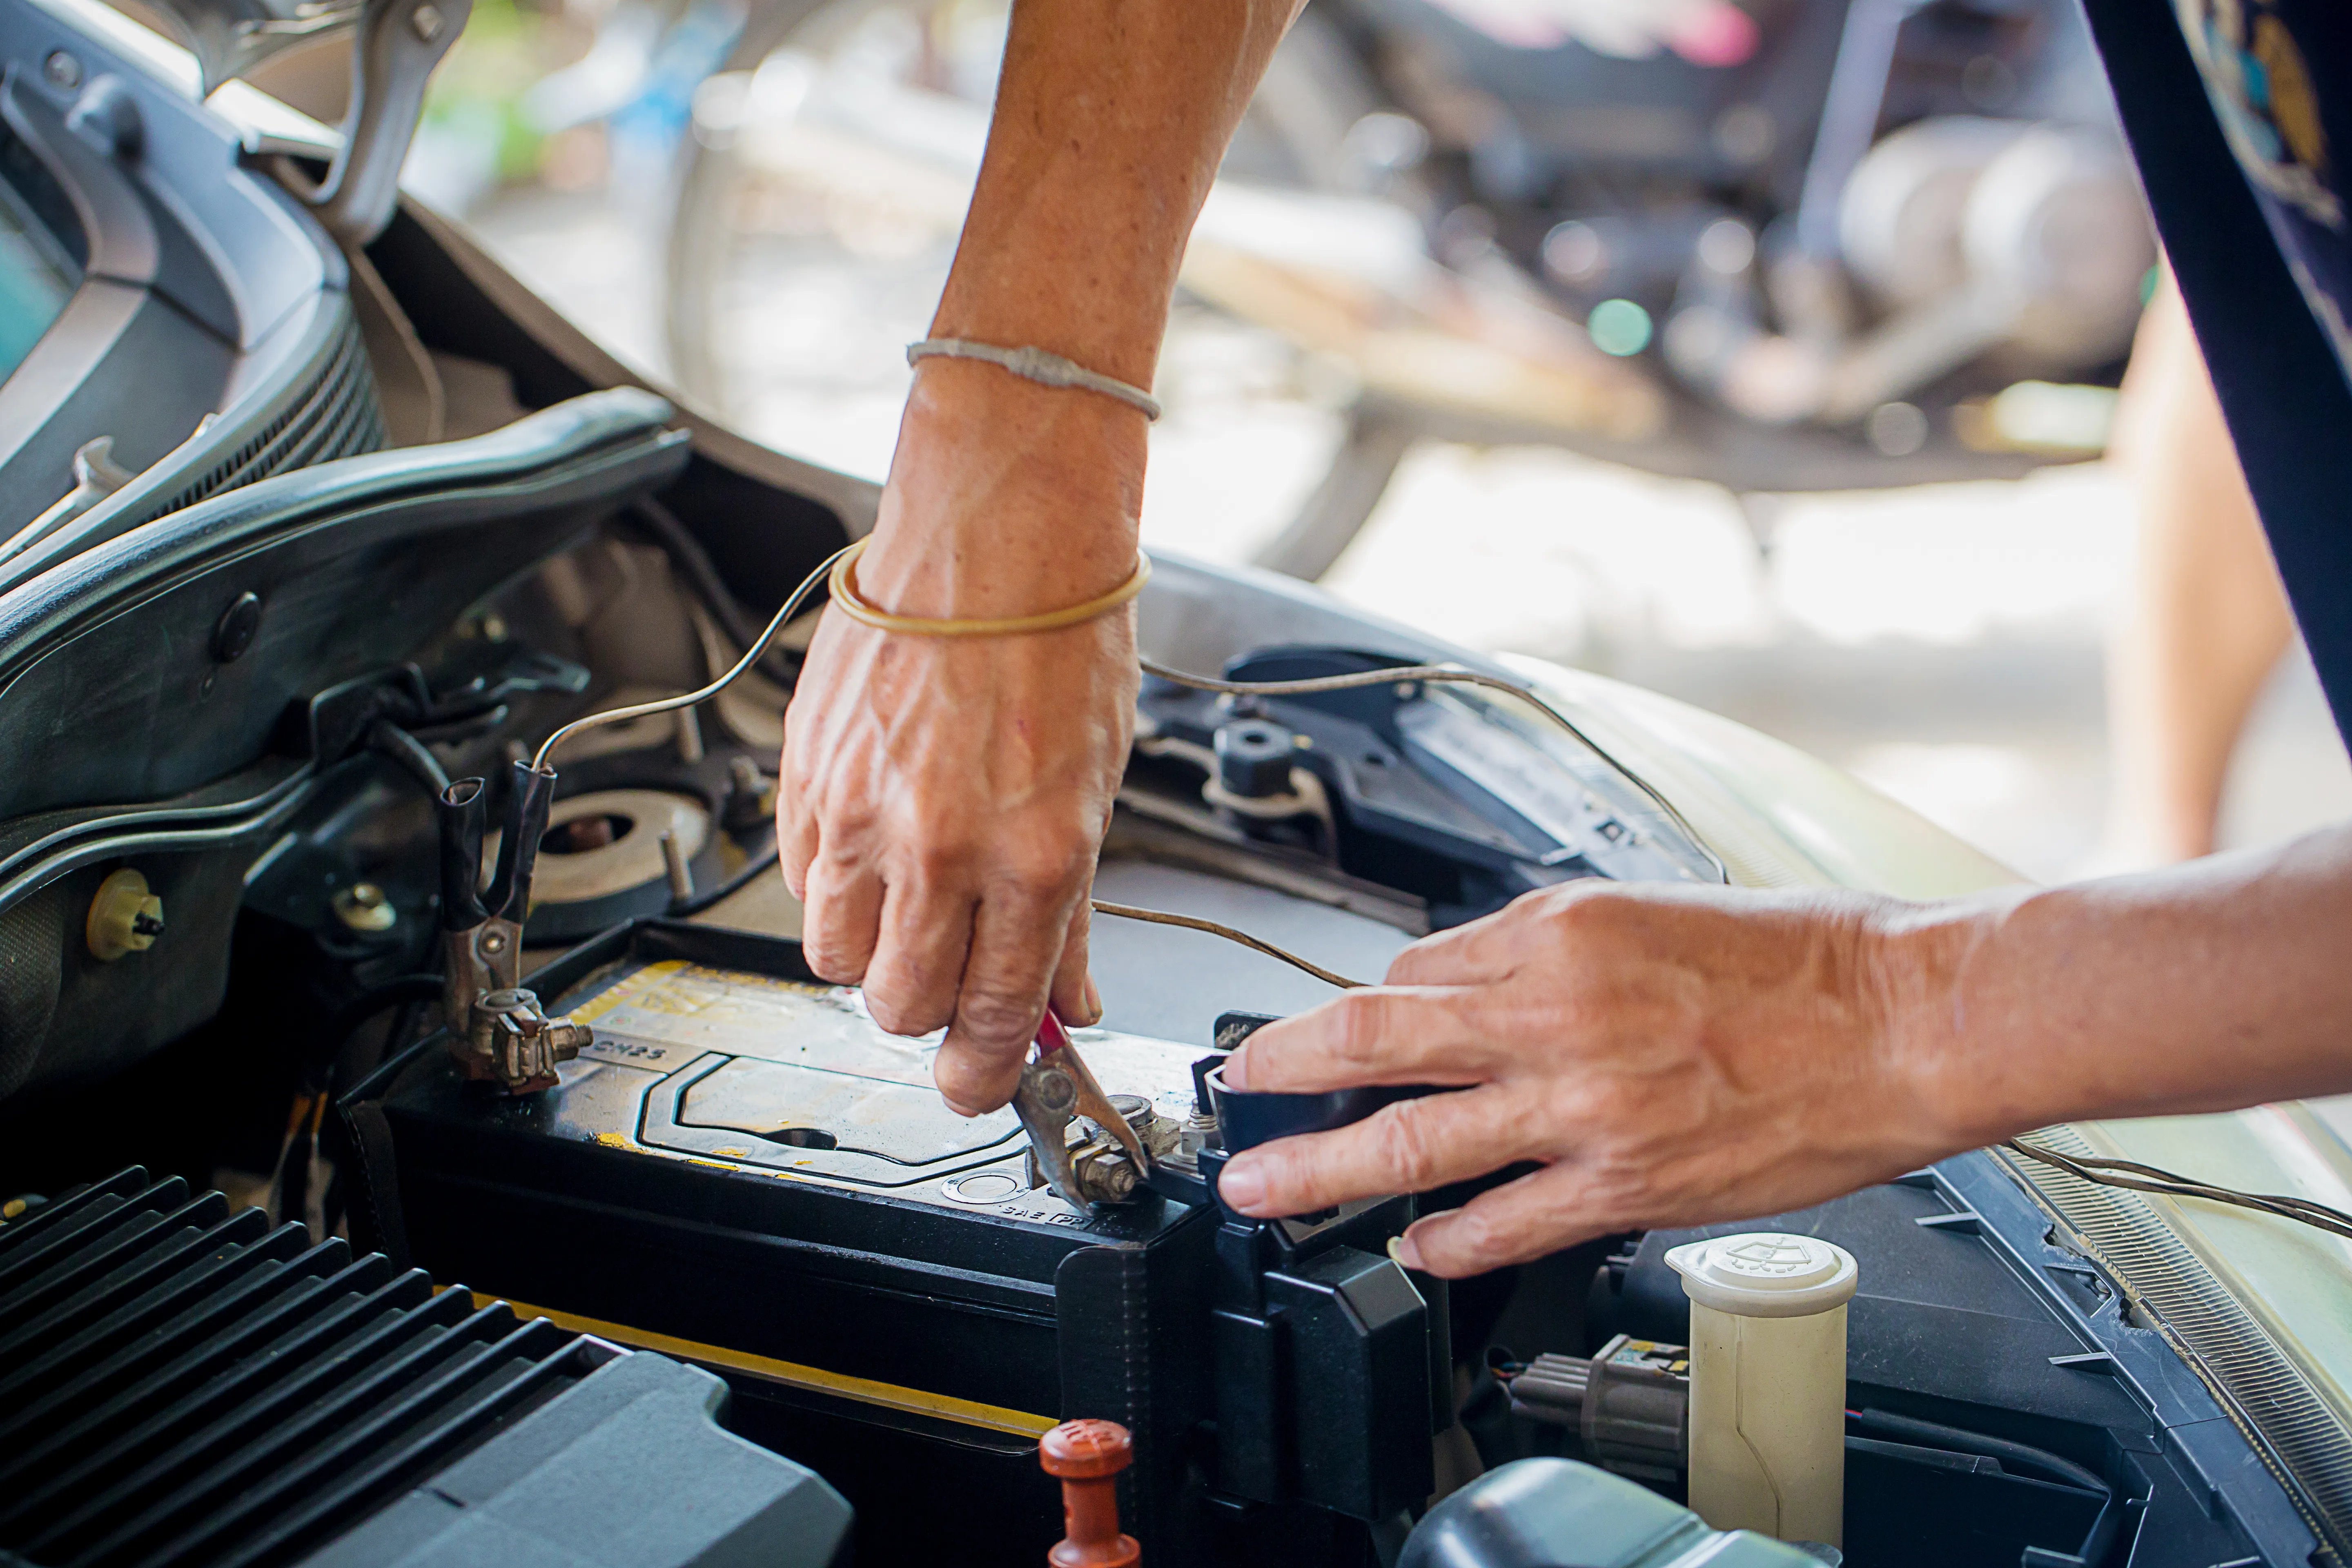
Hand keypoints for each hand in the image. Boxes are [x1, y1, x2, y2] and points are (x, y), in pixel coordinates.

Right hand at [779, 366, 1142, 1113]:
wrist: (998, 536)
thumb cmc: (1061, 643)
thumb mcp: (1095, 791)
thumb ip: (1071, 912)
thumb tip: (1063, 999)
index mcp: (1034, 855)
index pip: (994, 1013)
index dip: (982, 1071)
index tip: (978, 1083)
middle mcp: (942, 844)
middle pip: (901, 1006)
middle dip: (926, 1012)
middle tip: (948, 977)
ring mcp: (863, 813)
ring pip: (836, 959)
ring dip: (871, 954)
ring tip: (908, 903)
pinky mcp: (808, 778)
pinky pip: (803, 883)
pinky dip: (834, 888)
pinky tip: (874, 844)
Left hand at [1213, 879, 1970, 1275]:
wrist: (1906, 1019)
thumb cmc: (1800, 960)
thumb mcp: (1646, 908)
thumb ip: (1544, 949)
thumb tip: (1459, 983)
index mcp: (1557, 932)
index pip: (1413, 970)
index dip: (1359, 1006)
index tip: (1324, 1033)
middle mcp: (1552, 1013)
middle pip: (1372, 1039)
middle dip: (1281, 1070)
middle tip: (1234, 1095)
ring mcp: (1582, 1106)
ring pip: (1410, 1139)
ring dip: (1319, 1169)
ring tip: (1261, 1187)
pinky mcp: (1626, 1182)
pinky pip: (1503, 1221)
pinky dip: (1444, 1237)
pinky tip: (1416, 1245)